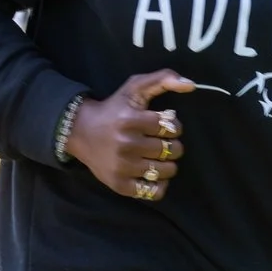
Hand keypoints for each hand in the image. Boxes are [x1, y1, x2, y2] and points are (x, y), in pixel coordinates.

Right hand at [66, 69, 194, 202]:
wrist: (80, 132)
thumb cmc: (114, 108)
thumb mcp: (135, 87)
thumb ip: (163, 78)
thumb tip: (191, 84)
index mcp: (130, 120)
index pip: (171, 126)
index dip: (173, 125)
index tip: (164, 125)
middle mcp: (126, 144)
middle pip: (172, 149)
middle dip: (172, 144)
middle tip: (160, 141)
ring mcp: (122, 167)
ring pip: (167, 170)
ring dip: (168, 164)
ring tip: (157, 156)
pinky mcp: (119, 184)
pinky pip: (154, 191)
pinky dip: (159, 184)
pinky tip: (153, 173)